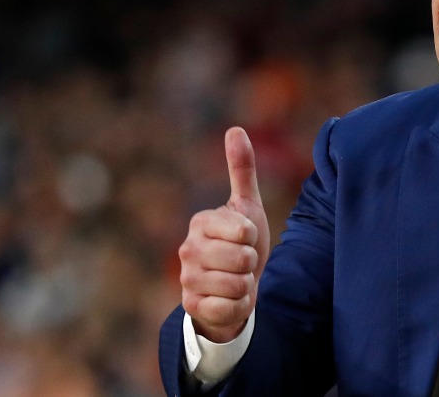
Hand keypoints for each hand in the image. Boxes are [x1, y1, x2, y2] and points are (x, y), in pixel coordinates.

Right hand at [179, 126, 270, 342]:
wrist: (233, 287)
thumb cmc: (241, 243)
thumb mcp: (247, 206)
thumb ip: (241, 169)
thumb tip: (235, 129)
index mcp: (201, 222)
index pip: (243, 230)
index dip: (252, 237)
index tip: (244, 238)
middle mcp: (188, 249)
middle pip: (242, 260)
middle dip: (252, 264)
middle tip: (242, 262)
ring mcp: (187, 279)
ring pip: (237, 286)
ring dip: (246, 286)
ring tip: (236, 279)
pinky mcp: (191, 307)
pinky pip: (231, 309)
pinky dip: (240, 307)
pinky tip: (230, 299)